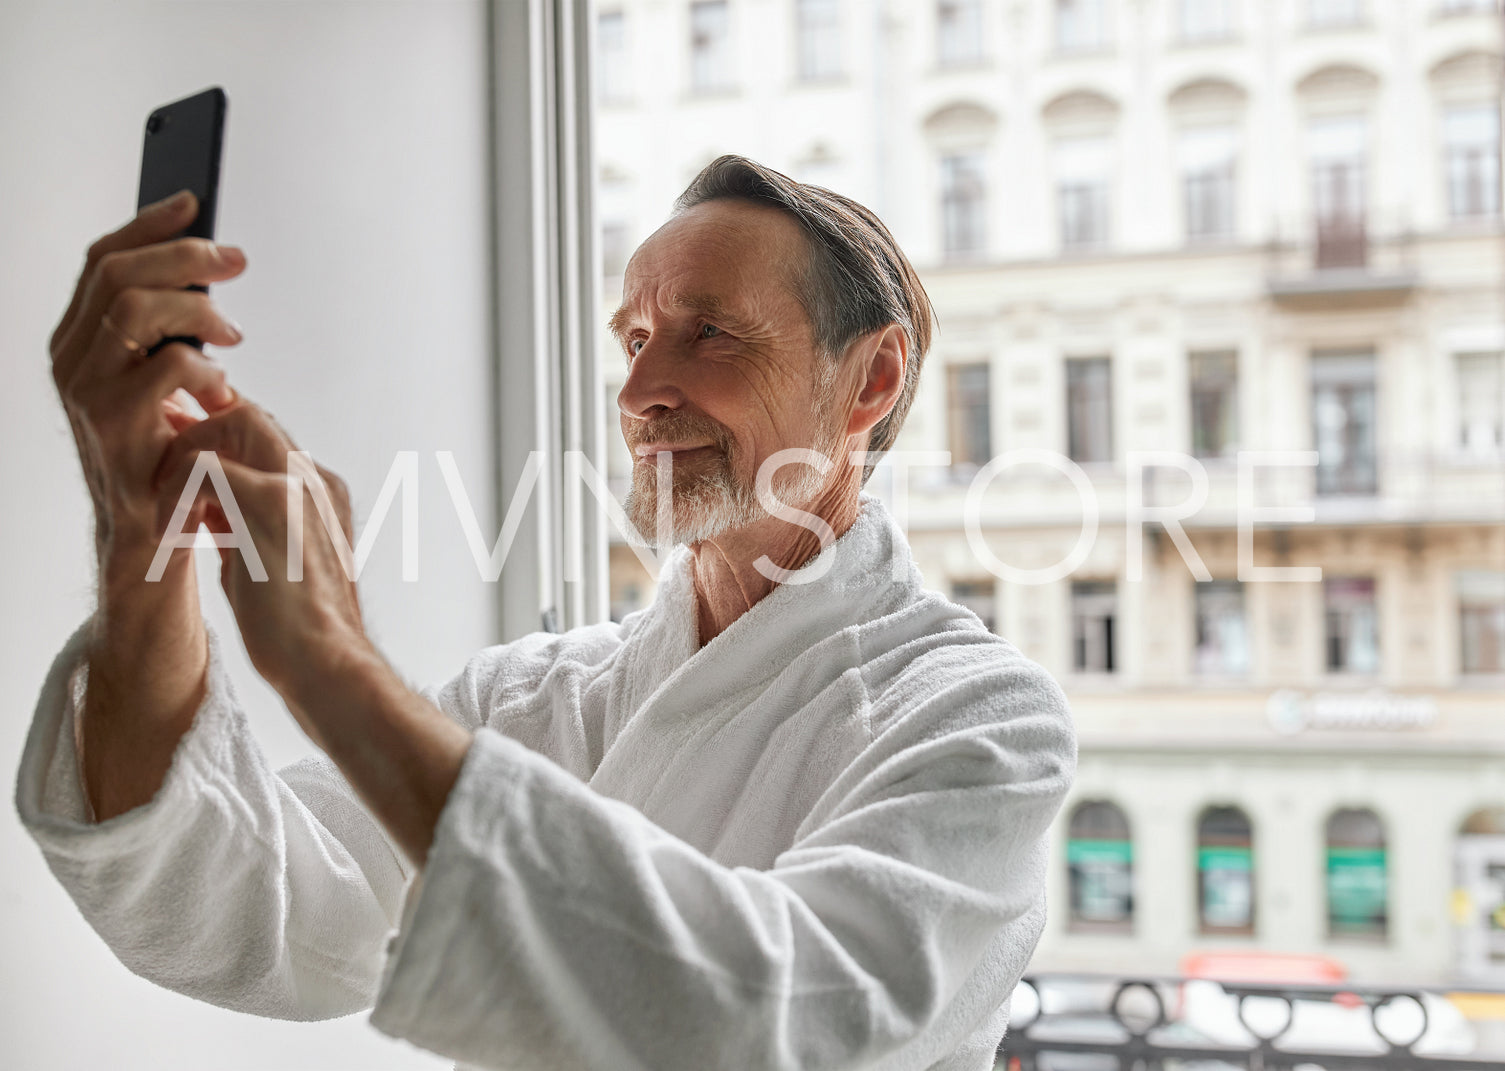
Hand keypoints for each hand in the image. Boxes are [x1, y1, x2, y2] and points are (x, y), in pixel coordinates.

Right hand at [49, 190, 246, 583]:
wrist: (150, 534)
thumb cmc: (165, 456)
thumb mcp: (165, 384)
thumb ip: (171, 333)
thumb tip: (210, 269)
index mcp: (78, 339)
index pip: (104, 259)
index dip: (149, 224)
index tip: (195, 202)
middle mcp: (70, 357)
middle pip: (119, 271)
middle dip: (184, 255)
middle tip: (236, 261)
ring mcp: (84, 388)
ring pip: (136, 306)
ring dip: (196, 307)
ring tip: (233, 334)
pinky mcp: (109, 421)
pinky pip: (164, 364)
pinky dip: (204, 368)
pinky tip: (224, 388)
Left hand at [151, 399, 374, 724]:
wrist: (327, 665)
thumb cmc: (298, 629)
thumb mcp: (268, 560)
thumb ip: (245, 523)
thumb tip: (206, 506)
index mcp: (320, 493)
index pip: (263, 433)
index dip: (215, 435)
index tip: (178, 462)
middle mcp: (316, 480)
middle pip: (249, 413)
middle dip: (195, 430)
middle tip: (159, 462)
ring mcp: (300, 486)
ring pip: (234, 422)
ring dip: (186, 454)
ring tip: (168, 503)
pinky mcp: (273, 504)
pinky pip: (207, 465)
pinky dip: (178, 491)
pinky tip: (172, 530)